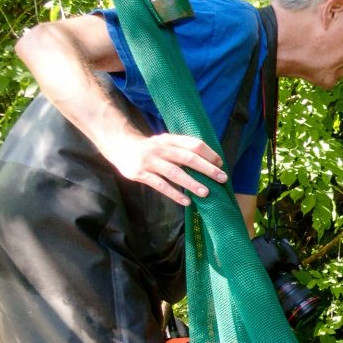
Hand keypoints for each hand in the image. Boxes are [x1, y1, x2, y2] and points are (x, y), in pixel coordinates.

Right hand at [104, 132, 225, 205]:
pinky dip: (174, 193)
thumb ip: (182, 150)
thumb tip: (209, 163)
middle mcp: (161, 148)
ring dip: (192, 183)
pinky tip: (186, 201)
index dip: (209, 154)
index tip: (220, 163)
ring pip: (174, 172)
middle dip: (207, 169)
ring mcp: (150, 161)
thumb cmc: (150, 148)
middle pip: (188, 158)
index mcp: (170, 140)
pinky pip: (160, 185)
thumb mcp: (165, 143)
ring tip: (206, 193)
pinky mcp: (140, 173)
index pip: (194, 144)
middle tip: (222, 178)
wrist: (119, 146)